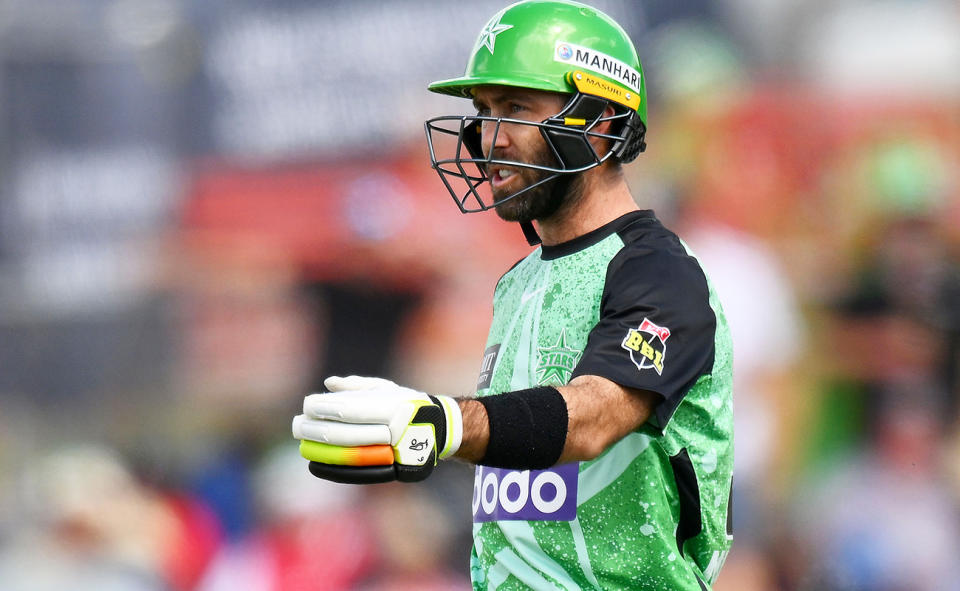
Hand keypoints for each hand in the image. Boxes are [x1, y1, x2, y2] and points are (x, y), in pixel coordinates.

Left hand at [292, 376, 462, 483]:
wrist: (442, 430)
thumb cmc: (408, 404)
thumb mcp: (387, 388)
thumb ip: (357, 386)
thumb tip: (328, 384)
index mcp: (393, 406)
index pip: (350, 409)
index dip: (325, 409)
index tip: (306, 406)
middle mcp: (395, 430)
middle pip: (346, 433)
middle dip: (317, 430)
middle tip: (297, 426)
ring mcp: (395, 453)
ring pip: (350, 455)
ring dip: (321, 450)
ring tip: (302, 443)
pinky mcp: (393, 471)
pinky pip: (357, 473)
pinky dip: (334, 469)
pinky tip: (316, 463)